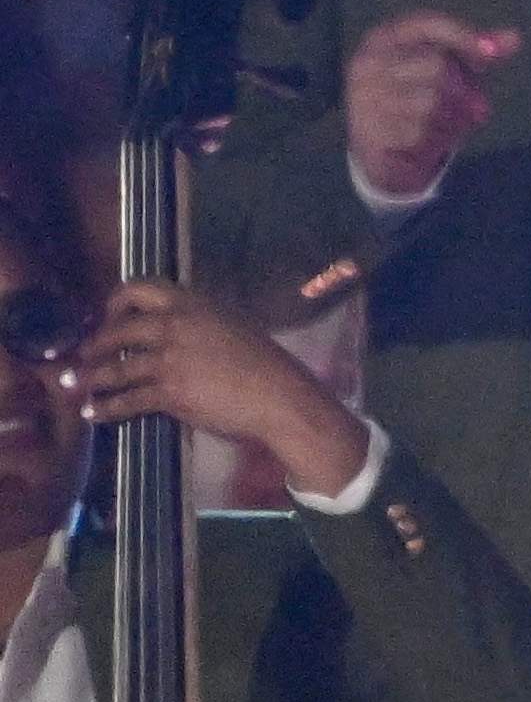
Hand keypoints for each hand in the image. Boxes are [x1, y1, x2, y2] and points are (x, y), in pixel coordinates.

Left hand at [65, 284, 370, 497]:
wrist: (283, 398)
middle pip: (118, 329)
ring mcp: (169, 359)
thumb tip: (176, 331)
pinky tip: (94, 413)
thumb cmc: (267, 365)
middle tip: (84, 355)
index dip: (116, 301)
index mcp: (191, 304)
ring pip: (116, 367)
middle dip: (94, 344)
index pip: (138, 289)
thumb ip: (199, 323)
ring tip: (75, 385)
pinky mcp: (170, 392)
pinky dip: (106, 407)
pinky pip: (129, 399)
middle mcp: (174, 325)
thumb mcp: (232, 326)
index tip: (109, 315)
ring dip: (91, 377)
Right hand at [344, 11, 515, 200]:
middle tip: (472, 109)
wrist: (385, 156)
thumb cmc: (420, 105)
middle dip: (465, 91)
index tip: (492, 53)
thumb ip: (477, 56)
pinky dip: (438, 140)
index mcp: (386, 38)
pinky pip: (421, 132)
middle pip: (438, 66)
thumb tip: (515, 37)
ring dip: (454, 120)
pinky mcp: (371, 129)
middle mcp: (369, 61)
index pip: (427, 24)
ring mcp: (365, 95)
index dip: (462, 35)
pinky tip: (431, 142)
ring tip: (449, 126)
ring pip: (432, 102)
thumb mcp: (451, 76)